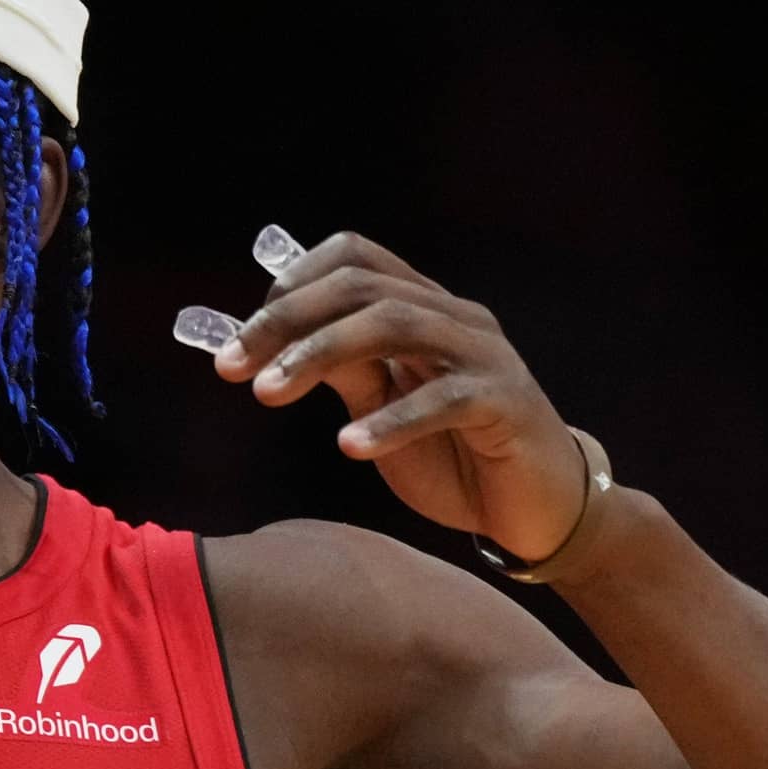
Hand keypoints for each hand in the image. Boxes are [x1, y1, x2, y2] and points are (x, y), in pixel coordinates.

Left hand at [211, 233, 587, 559]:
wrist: (536, 510)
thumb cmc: (455, 457)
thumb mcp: (382, 410)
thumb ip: (342, 371)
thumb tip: (272, 345)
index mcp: (423, 307)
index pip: (353, 258)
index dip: (292, 285)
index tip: (240, 338)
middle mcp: (455, 317)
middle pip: (362, 287)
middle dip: (287, 321)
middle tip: (231, 365)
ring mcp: (484, 356)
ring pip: (398, 324)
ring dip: (323, 353)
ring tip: (269, 392)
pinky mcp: (506, 403)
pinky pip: (445, 399)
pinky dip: (392, 419)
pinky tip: (349, 445)